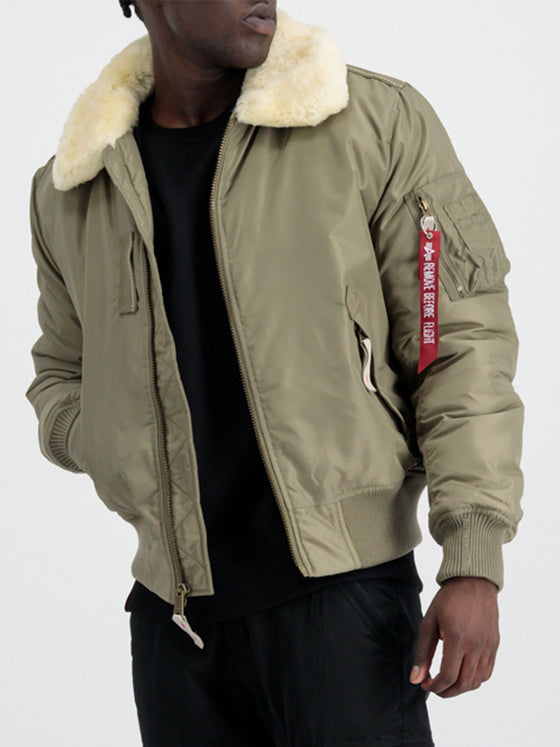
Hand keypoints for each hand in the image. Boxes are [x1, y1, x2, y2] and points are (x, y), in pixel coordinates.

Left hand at [409, 576, 499, 697]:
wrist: (473, 582)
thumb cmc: (449, 599)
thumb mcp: (429, 622)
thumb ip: (422, 653)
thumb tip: (416, 679)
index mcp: (457, 639)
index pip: (448, 676)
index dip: (435, 687)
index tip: (425, 684)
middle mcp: (476, 646)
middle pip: (463, 684)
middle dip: (446, 692)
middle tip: (434, 687)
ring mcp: (488, 647)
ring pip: (476, 682)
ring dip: (460, 688)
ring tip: (447, 681)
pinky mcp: (494, 645)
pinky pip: (487, 673)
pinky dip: (474, 680)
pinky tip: (462, 672)